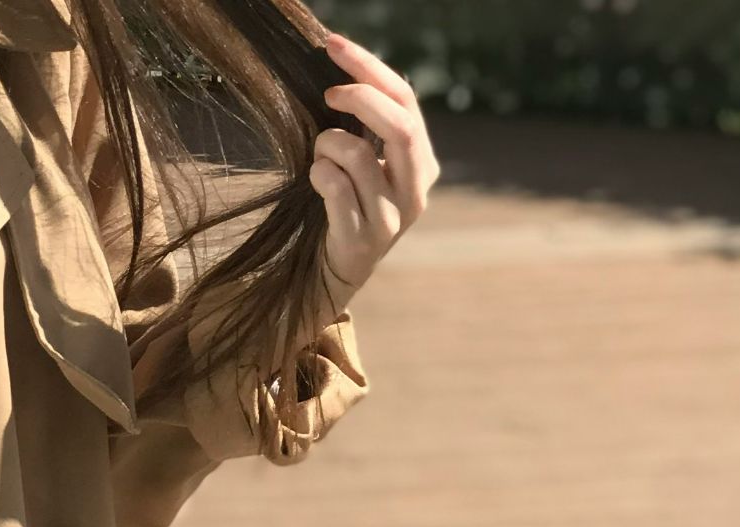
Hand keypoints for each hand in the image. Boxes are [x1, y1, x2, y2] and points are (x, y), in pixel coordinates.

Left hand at [309, 32, 440, 312]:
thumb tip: (342, 71)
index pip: (405, 100)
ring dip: (327, 144)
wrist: (339, 267)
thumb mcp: (367, 161)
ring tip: (320, 153)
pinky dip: (319, 174)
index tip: (334, 45)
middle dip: (359, 98)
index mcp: (422, 160)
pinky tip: (316, 179)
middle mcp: (416, 187)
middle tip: (328, 94)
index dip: (369, 67)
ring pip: (358, 157)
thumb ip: (368, 125)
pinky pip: (335, 188)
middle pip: (398, 126)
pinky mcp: (364, 238)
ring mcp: (393, 216)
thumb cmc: (348, 201)